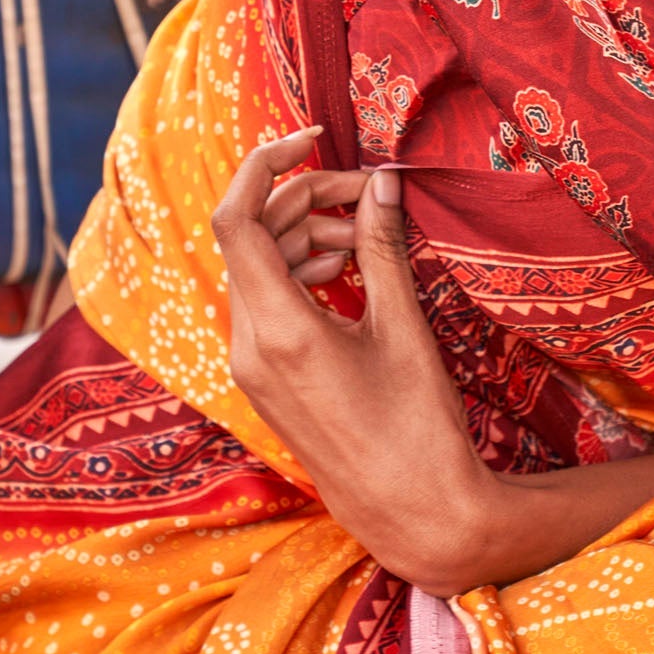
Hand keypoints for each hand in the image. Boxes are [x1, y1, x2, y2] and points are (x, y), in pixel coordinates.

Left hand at [216, 137, 496, 594]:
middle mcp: (248, 347)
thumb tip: (380, 184)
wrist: (415, 513)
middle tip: (368, 192)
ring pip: (262, 269)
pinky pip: (270, 303)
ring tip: (371, 236)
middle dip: (306, 200)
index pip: (236, 219)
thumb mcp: (403, 327)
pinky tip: (354, 270)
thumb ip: (382, 248)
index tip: (315, 139)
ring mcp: (252, 367)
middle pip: (253, 238)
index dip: (266, 163)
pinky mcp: (267, 380)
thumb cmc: (417, 426)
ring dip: (310, 236)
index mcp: (276, 330)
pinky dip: (305, 272)